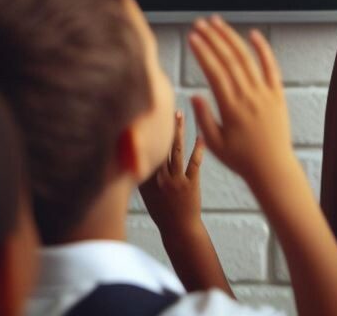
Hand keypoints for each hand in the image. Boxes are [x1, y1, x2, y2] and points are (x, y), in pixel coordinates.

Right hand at [139, 110, 204, 240]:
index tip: (143, 114)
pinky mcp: (190, 184)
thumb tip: (135, 154)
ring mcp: (174, 182)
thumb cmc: (163, 211)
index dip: (143, 133)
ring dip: (177, 130)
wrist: (179, 230)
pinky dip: (198, 148)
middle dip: (161, 125)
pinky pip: (194, 162)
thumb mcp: (146, 195)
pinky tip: (201, 135)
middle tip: (162, 106)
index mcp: (145, 182)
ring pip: (175, 150)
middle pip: (159, 146)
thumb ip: (142, 176)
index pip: (142, 153)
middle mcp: (158, 180)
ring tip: (180, 114)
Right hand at [187, 16, 295, 196]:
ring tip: (218, 23)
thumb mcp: (215, 144)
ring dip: (231, 38)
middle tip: (199, 23)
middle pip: (229, 59)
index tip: (192, 37)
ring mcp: (265, 93)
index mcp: (231, 108)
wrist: (272, 167)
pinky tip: (253, 34)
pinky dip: (263, 49)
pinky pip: (271, 67)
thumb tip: (195, 93)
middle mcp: (248, 96)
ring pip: (247, 59)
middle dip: (213, 39)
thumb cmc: (240, 159)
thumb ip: (204, 118)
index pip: (215, 72)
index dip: (203, 52)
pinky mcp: (277, 94)